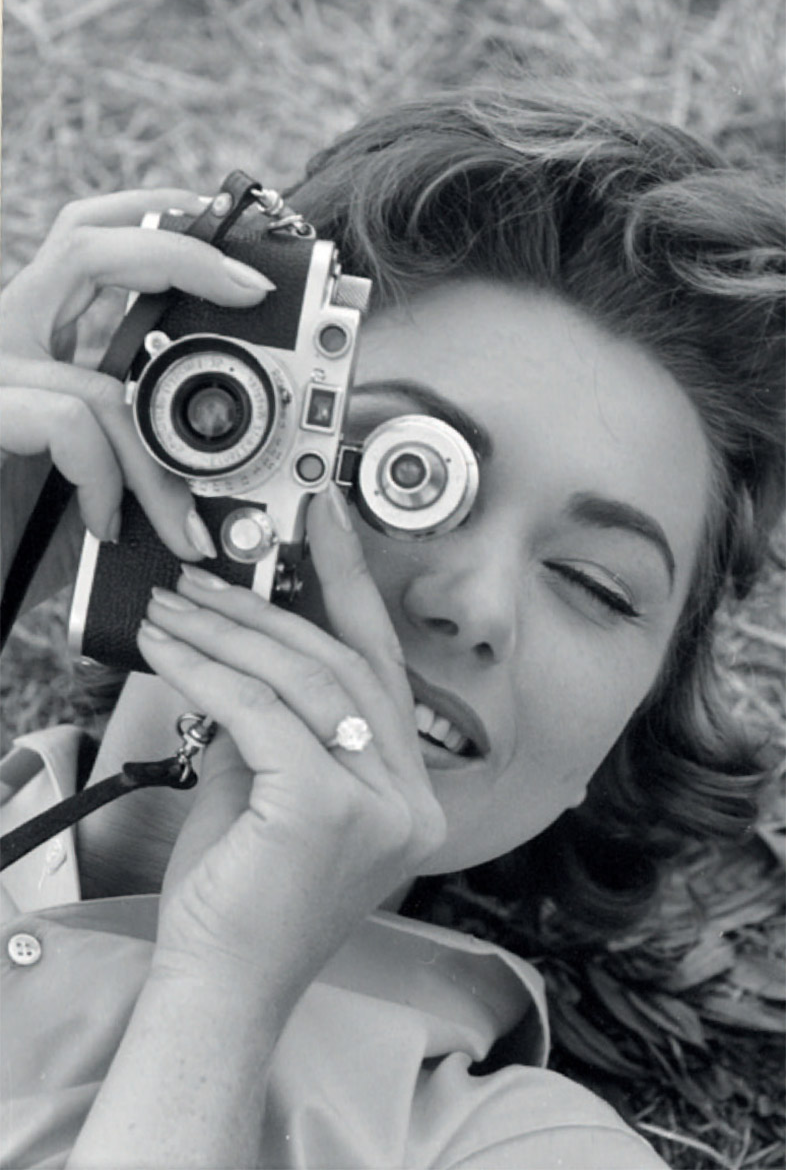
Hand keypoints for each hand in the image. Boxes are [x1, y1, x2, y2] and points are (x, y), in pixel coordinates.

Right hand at [0, 189, 273, 602]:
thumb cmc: (24, 541)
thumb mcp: (106, 485)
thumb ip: (149, 449)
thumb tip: (234, 453)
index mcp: (38, 340)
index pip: (91, 242)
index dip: (159, 222)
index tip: (237, 252)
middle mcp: (9, 339)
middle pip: (84, 243)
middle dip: (180, 254)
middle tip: (251, 288)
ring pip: (102, 379)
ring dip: (160, 468)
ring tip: (183, 530)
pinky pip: (71, 422)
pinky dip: (107, 480)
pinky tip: (105, 525)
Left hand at [138, 485, 445, 1003]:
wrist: (221, 986)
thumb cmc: (242, 896)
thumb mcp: (272, 790)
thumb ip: (274, 720)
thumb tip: (238, 643)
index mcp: (407, 791)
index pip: (381, 670)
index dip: (352, 587)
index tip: (322, 525)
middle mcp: (409, 797)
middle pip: (344, 666)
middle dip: (271, 606)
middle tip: (208, 574)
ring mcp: (380, 806)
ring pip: (306, 680)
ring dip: (230, 632)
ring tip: (175, 605)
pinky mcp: (329, 810)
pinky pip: (264, 714)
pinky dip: (209, 672)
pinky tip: (168, 649)